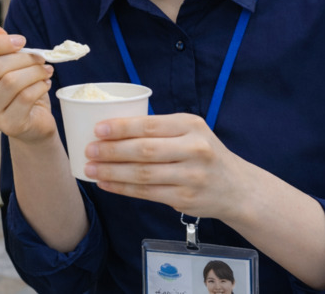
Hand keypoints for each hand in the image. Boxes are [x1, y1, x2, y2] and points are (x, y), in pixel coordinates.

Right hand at [0, 21, 54, 143]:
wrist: (34, 124)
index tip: (21, 41)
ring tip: (46, 71)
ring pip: (11, 82)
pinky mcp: (8, 126)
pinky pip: (25, 98)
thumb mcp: (10, 65)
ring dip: (35, 72)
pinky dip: (39, 86)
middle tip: (41, 58)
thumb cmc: (20, 91)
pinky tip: (45, 84)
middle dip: (23, 58)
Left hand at [84, 113, 254, 222]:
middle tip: (88, 150)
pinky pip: (146, 193)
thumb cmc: (204, 153)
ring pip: (142, 174)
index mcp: (192, 125)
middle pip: (144, 150)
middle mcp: (194, 149)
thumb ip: (160, 129)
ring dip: (112, 172)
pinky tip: (106, 184)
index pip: (150, 124)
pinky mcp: (185, 199)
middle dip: (111, 151)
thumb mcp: (191, 131)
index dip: (121, 127)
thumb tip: (112, 127)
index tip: (97, 129)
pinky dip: (122, 188)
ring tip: (90, 169)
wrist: (236, 188)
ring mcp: (191, 176)